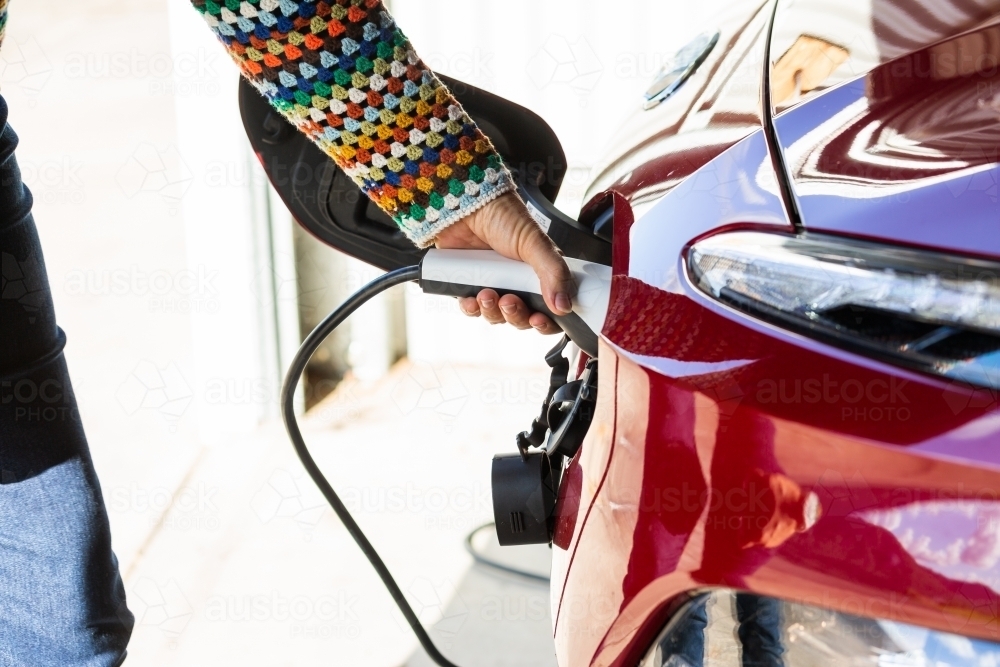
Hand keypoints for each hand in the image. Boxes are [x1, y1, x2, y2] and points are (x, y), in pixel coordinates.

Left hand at [433, 193, 574, 334]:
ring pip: (496, 315)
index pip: (548, 309)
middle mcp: (517, 282)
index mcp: (539, 274)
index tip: (540, 320)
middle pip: (521, 317)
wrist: (465, 203)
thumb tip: (564, 306)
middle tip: (511, 301)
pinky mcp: (469, 284)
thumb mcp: (535, 243)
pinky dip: (472, 308)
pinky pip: (472, 308)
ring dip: (493, 311)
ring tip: (488, 294)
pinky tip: (472, 298)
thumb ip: (553, 273)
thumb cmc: (502, 215)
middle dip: (516, 316)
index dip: (545, 321)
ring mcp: (493, 284)